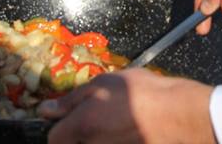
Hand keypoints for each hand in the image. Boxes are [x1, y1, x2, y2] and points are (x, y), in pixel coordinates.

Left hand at [40, 69, 214, 143]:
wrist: (176, 115)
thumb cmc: (139, 93)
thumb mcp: (102, 84)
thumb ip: (70, 100)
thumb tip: (45, 110)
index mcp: (79, 128)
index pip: (54, 138)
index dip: (59, 124)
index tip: (70, 114)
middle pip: (73, 142)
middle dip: (80, 130)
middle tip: (100, 113)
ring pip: (94, 142)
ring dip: (98, 134)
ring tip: (118, 118)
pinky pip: (111, 142)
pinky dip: (115, 136)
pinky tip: (129, 126)